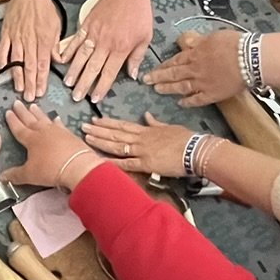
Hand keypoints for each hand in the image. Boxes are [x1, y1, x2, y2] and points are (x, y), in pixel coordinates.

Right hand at [0, 0, 62, 100]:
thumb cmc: (44, 9)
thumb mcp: (57, 26)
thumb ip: (56, 45)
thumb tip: (58, 60)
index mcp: (44, 41)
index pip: (43, 65)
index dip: (41, 80)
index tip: (41, 91)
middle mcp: (30, 42)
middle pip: (30, 67)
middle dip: (30, 84)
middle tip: (29, 97)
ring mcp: (16, 38)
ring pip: (16, 61)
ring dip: (17, 76)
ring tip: (18, 88)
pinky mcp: (6, 33)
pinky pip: (2, 49)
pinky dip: (1, 61)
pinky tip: (1, 71)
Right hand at [1, 103, 102, 190]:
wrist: (78, 165)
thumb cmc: (51, 169)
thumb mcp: (29, 174)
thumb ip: (15, 175)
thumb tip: (1, 178)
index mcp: (31, 139)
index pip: (19, 128)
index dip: (12, 121)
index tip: (8, 112)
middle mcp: (43, 132)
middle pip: (30, 119)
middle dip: (22, 112)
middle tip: (17, 102)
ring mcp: (58, 131)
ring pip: (44, 119)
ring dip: (38, 113)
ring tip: (33, 106)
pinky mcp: (70, 134)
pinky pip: (60, 125)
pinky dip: (56, 121)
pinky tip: (56, 118)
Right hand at [57, 0, 152, 101]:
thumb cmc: (139, 14)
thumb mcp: (145, 38)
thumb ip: (137, 57)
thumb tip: (132, 75)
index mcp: (120, 49)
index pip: (108, 73)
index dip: (101, 87)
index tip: (94, 99)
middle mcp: (105, 43)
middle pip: (92, 68)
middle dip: (84, 84)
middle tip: (76, 97)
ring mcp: (94, 33)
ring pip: (81, 56)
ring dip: (74, 71)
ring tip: (68, 83)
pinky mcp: (87, 23)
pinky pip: (76, 39)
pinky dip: (68, 50)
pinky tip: (63, 60)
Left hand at [82, 112, 197, 175]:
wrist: (195, 150)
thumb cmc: (186, 139)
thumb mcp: (170, 127)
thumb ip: (156, 123)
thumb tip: (147, 116)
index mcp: (147, 130)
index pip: (123, 125)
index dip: (108, 123)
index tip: (96, 119)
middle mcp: (141, 139)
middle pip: (116, 134)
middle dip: (99, 130)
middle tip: (83, 126)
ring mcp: (142, 151)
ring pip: (117, 145)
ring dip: (101, 141)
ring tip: (87, 137)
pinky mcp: (146, 164)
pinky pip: (127, 164)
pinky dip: (113, 163)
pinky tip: (101, 161)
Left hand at [142, 29, 243, 105]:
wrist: (249, 59)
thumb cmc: (234, 44)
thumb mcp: (213, 36)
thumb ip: (198, 41)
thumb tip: (186, 40)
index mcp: (195, 54)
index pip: (174, 60)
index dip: (163, 65)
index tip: (153, 68)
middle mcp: (195, 69)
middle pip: (173, 74)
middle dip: (158, 77)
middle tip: (145, 81)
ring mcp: (203, 83)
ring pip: (181, 87)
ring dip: (168, 89)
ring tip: (157, 90)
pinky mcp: (213, 94)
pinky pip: (197, 100)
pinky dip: (188, 102)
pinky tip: (180, 103)